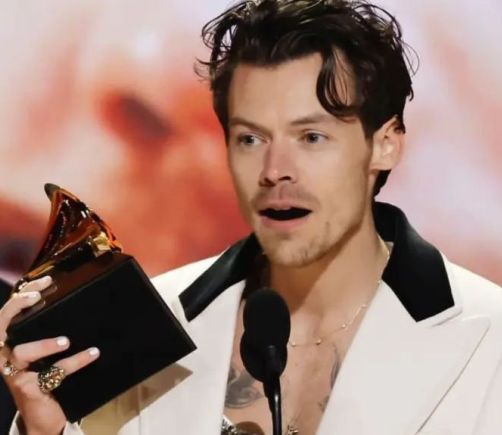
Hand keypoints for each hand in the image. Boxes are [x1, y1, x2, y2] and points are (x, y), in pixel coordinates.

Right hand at [0, 277, 99, 434]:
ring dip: (44, 344)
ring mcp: (15, 373)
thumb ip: (52, 330)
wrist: (45, 415)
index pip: (8, 313)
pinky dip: (75, 362)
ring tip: (66, 340)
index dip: (22, 295)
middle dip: (17, 307)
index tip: (45, 282)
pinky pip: (52, 373)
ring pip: (21, 353)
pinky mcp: (29, 389)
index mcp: (10, 342)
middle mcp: (6, 355)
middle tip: (37, 298)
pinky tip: (92, 353)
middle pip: (2, 326)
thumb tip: (80, 299)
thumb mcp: (47, 351)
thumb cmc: (47, 374)